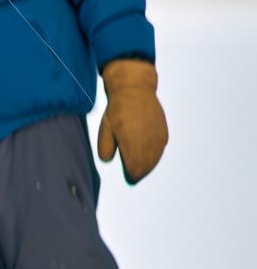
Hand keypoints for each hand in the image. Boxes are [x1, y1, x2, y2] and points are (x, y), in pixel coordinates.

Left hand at [97, 59, 167, 183]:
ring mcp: (158, 137)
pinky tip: (148, 157)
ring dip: (147, 166)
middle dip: (139, 172)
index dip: (131, 175)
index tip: (128, 178)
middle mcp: (147, 142)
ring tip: (139, 168)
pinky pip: (160, 151)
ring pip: (154, 159)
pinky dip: (154, 156)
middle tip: (132, 176)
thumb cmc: (117, 110)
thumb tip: (108, 161)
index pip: (134, 168)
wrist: (135, 90)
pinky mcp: (164, 134)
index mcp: (132, 142)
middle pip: (145, 166)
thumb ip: (105, 147)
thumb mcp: (105, 128)